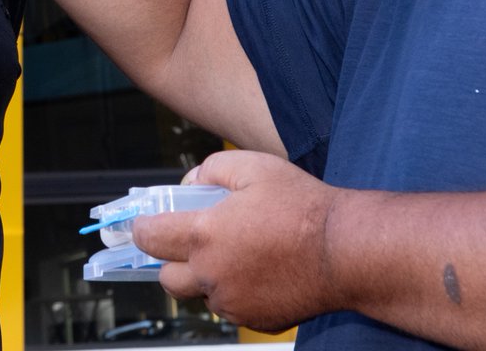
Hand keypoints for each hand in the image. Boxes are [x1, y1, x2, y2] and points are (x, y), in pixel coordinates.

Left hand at [133, 150, 339, 333]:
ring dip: (207, 274)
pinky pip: (232, 306)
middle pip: (167, 278)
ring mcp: (233, 303)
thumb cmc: (301, 206)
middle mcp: (212, 275)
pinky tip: (260, 266)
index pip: (150, 238)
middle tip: (190, 238)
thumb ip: (213, 169)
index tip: (143, 222)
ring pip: (203, 293)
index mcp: (205, 235)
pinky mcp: (255, 320)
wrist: (344, 250)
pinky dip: (235, 289)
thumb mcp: (253, 166)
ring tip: (239, 247)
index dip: (142, 227)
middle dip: (169, 258)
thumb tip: (193, 182)